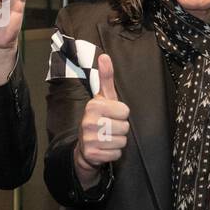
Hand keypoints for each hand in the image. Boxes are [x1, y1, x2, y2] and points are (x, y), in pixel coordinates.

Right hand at [74, 54, 129, 188]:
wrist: (84, 147)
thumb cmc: (98, 119)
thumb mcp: (103, 98)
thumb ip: (106, 77)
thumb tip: (105, 56)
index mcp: (93, 105)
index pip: (125, 111)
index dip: (121, 114)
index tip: (111, 115)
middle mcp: (89, 121)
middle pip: (125, 126)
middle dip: (120, 129)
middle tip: (109, 128)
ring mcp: (90, 139)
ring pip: (122, 141)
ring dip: (117, 141)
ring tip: (107, 138)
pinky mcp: (92, 154)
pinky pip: (116, 153)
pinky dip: (113, 153)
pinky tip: (105, 148)